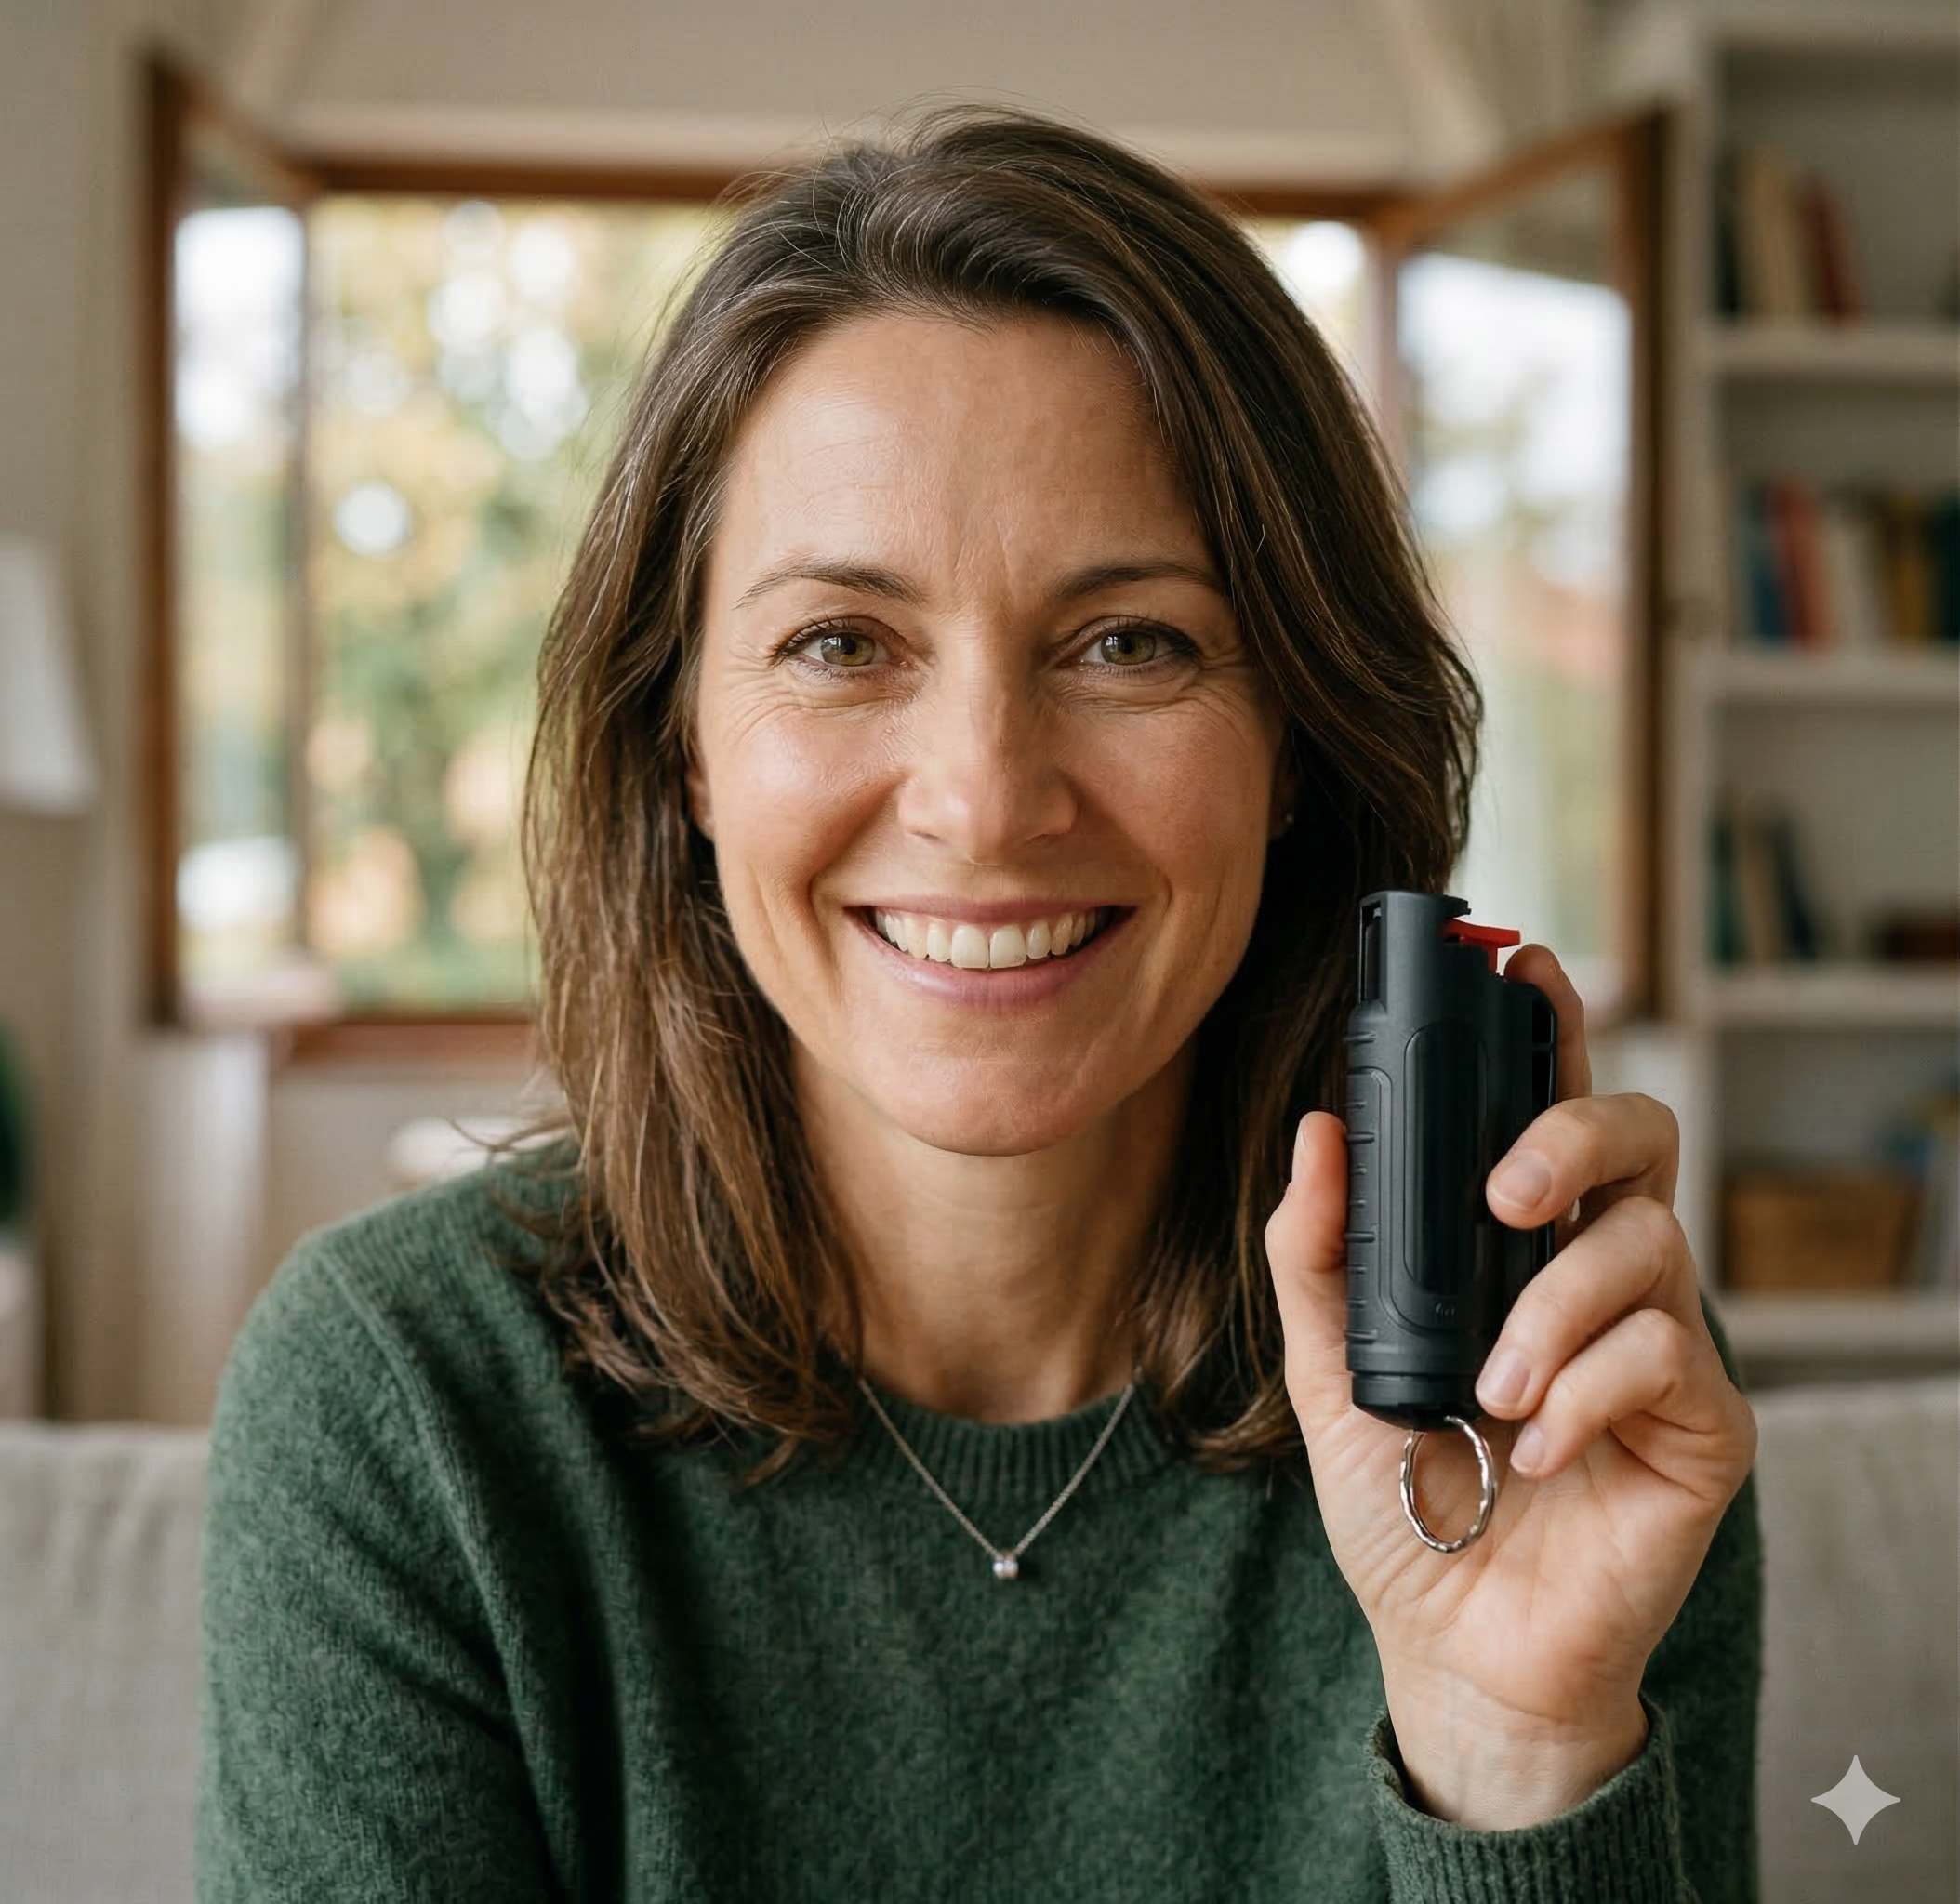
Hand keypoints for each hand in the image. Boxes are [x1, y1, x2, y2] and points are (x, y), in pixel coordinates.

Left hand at [1264, 945, 1757, 1828]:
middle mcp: (1598, 1273)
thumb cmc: (1404, 1498)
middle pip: (1637, 1136)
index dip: (1549, 1028)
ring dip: (1554, 1309)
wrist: (1455, 1643)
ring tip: (1489, 1388)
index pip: (1548, 1108)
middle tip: (1504, 1192)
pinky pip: (1668, 1357)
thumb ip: (1320, 1252)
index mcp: (1516, 1245)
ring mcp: (1660, 1345)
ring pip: (1648, 1245)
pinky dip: (1586, 1392)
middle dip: (1572, 1135)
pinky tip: (1531, 1448)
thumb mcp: (1328, 1368)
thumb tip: (1318, 1129)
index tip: (1520, 962)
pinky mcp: (1704, 1427)